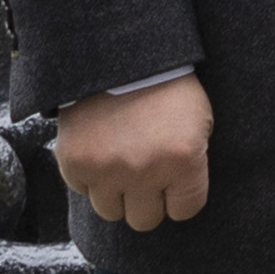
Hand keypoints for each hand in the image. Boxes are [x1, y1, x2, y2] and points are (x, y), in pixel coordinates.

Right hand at [56, 74, 211, 234]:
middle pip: (145, 220)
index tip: (175, 183)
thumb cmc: (168, 87)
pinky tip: (100, 150)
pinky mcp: (74, 162)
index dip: (180, 197)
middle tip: (146, 174)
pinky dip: (90, 176)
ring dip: (117, 192)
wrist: (122, 54)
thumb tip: (177, 200)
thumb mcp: (200, 122)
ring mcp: (106, 169)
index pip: (184, 211)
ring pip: (111, 211)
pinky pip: (83, 190)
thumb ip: (191, 165)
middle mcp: (144, 171)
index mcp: (183, 160)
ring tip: (121, 162)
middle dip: (148, 200)